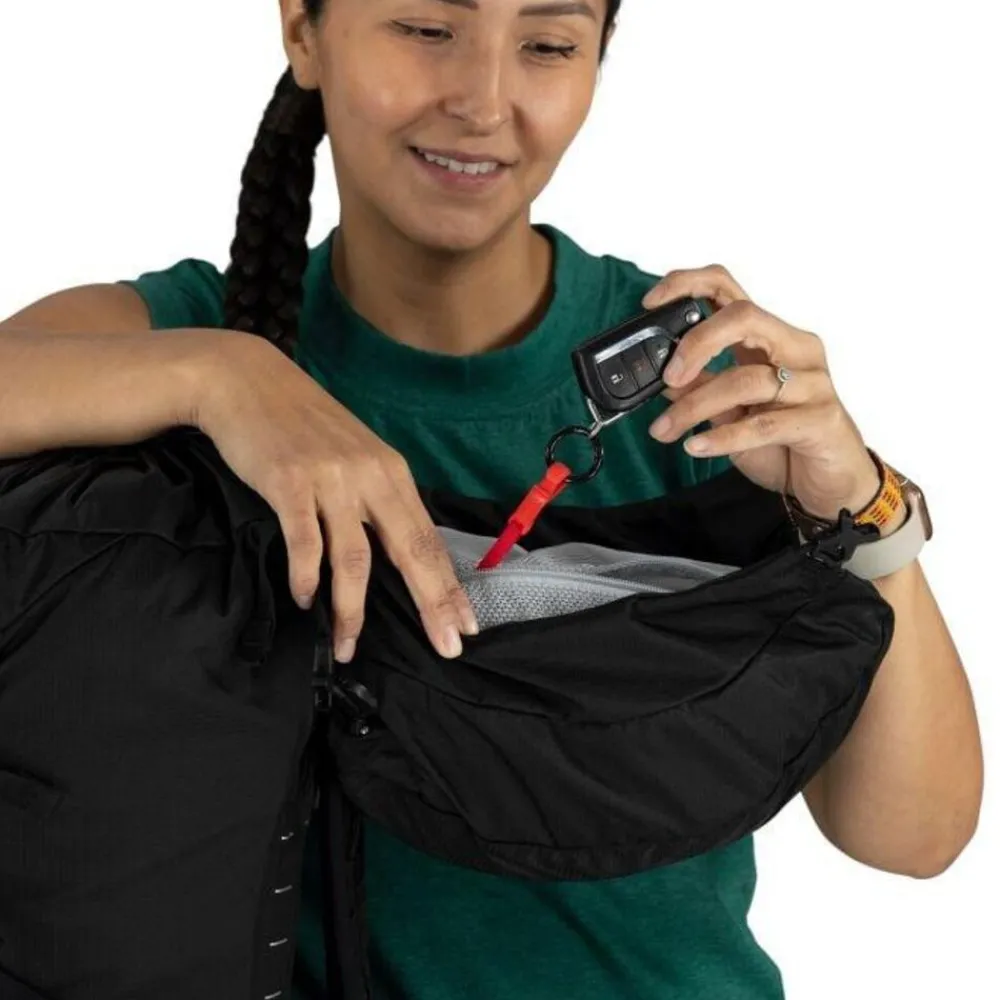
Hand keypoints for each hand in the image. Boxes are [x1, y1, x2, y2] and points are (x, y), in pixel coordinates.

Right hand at [193, 333, 477, 661]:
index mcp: (391, 472)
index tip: (468, 625)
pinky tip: (304, 599)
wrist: (248, 379)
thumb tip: (399, 548)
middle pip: (409, 551)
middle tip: (446, 645)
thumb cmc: (303, 423)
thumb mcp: (355, 454)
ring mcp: (331, 479)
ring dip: (351, 609)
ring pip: (354, 557)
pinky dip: (305, 575)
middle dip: (432, 603)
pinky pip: (304, 540)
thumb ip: (378, 497)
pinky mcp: (289, 482)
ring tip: (347, 646)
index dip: (449, 586)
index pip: (429, 540)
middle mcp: (370, 476)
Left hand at [642, 265, 881, 521]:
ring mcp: (813, 383)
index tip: (650, 303)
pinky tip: (695, 446)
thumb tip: (661, 375)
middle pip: (743, 318)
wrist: (831, 482)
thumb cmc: (784, 442)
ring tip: (663, 430)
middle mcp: (796, 349)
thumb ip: (701, 388)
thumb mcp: (730, 413)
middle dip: (697, 343)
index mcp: (770, 338)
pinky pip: (763, 424)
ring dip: (693, 407)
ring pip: (745, 379)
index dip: (688, 285)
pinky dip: (722, 436)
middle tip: (666, 376)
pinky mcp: (821, 419)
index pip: (730, 290)